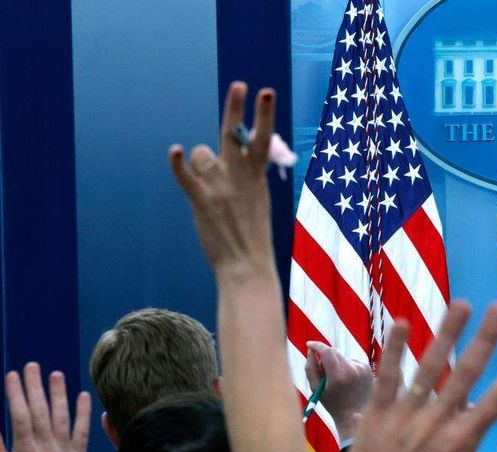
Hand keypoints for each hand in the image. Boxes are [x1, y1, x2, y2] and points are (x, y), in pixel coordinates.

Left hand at [169, 81, 276, 280]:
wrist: (247, 266)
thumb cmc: (250, 235)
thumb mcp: (256, 200)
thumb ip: (242, 175)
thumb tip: (213, 153)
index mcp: (256, 176)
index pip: (263, 138)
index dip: (263, 113)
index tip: (265, 91)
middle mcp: (240, 176)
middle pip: (236, 133)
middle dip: (238, 107)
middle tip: (240, 85)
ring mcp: (221, 186)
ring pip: (202, 154)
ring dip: (199, 162)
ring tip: (208, 187)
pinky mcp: (202, 200)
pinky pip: (186, 176)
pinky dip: (179, 164)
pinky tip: (175, 152)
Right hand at [304, 342, 372, 440]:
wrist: (354, 415)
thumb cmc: (332, 403)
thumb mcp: (316, 388)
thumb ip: (310, 367)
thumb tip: (311, 349)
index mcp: (338, 376)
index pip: (327, 351)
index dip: (316, 346)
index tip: (309, 344)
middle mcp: (352, 370)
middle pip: (334, 352)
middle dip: (325, 356)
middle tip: (322, 369)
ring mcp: (362, 369)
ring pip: (343, 357)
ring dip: (337, 363)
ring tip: (338, 381)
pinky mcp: (368, 369)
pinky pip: (352, 361)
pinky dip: (347, 367)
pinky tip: (348, 381)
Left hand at [324, 302, 496, 451]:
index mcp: (463, 444)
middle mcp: (436, 424)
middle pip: (466, 373)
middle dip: (486, 338)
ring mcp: (405, 417)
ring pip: (429, 367)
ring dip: (446, 333)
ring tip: (462, 304)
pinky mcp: (376, 417)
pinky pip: (386, 378)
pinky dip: (394, 351)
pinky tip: (401, 322)